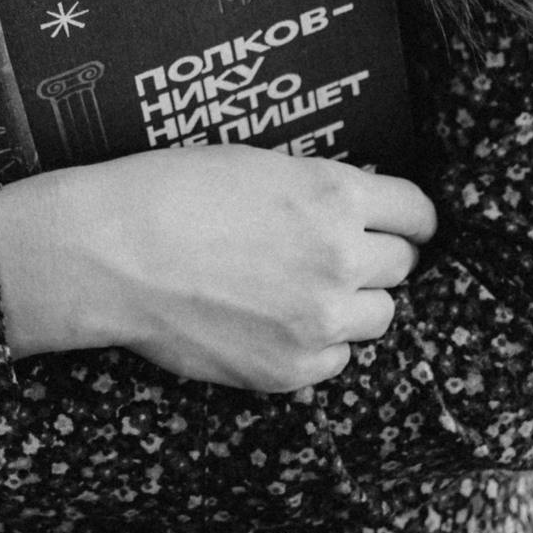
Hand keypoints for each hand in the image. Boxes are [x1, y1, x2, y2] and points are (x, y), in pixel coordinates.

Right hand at [0, 147, 434, 393]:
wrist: (115, 253)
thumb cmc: (174, 192)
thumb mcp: (260, 165)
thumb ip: (319, 190)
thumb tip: (355, 210)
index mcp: (334, 195)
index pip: (417, 213)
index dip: (408, 217)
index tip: (401, 223)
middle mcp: (340, 258)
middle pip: (401, 266)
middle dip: (376, 257)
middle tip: (339, 253)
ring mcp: (319, 320)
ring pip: (378, 317)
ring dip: (353, 303)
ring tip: (306, 290)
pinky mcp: (291, 368)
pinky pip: (336, 360)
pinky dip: (317, 343)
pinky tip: (278, 322)